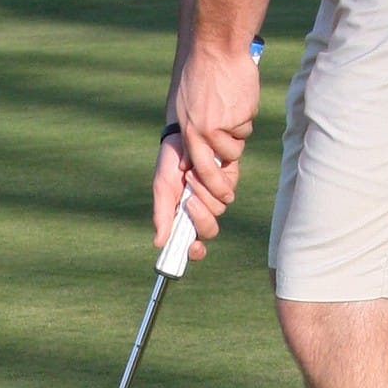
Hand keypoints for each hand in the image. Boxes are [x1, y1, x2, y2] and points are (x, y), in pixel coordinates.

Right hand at [153, 134, 224, 260]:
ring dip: (203, 193)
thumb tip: (159, 243)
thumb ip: (163, 216)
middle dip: (201, 217)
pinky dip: (213, 181)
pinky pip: (227, 191)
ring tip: (189, 175)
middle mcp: (203, 211)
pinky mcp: (228, 183)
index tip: (194, 246)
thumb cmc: (170, 164)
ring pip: (218, 210)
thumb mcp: (162, 188)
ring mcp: (217, 197)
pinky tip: (201, 169)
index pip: (194, 245)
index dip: (196, 251)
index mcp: (185, 218)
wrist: (183, 136)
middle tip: (189, 200)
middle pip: (210, 230)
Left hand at [172, 36, 260, 230]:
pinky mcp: (219, 126)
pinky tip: (233, 111)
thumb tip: (219, 195)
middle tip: (222, 197)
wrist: (213, 49)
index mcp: (172, 146)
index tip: (189, 247)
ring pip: (227, 170)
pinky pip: (238, 146)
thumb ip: (200, 157)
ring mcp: (201, 137)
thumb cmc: (202, 86)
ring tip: (225, 124)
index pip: (164, 192)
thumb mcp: (193, 125)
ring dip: (233, 154)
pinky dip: (241, 132)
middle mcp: (183, 145)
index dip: (173, 224)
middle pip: (204, 200)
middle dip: (215, 206)